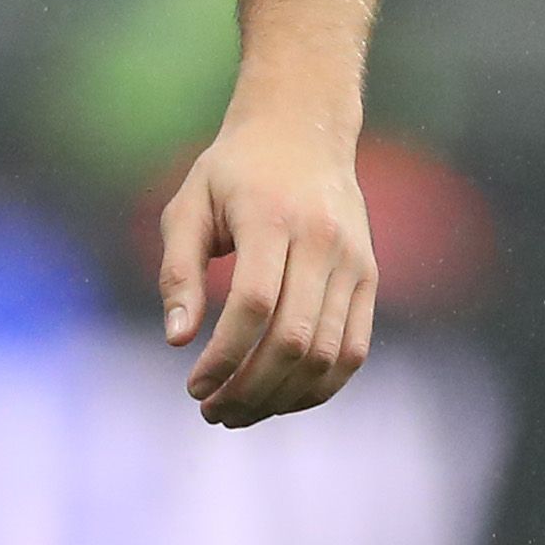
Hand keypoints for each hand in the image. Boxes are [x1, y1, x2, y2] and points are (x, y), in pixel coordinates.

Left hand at [157, 108, 375, 426]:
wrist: (302, 132)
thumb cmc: (231, 172)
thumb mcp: (188, 205)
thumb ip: (178, 271)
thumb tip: (176, 338)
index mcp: (270, 218)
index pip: (253, 305)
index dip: (225, 355)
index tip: (193, 384)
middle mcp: (322, 243)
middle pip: (294, 338)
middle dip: (251, 388)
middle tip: (211, 410)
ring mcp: (354, 263)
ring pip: (328, 353)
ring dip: (283, 396)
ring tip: (238, 412)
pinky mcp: (369, 279)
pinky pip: (354, 349)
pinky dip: (321, 385)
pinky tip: (282, 399)